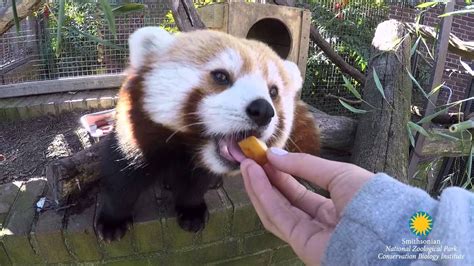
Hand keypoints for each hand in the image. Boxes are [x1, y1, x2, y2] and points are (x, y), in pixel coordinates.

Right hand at [240, 148, 373, 264]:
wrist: (387, 229)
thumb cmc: (370, 198)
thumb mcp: (338, 174)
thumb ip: (305, 166)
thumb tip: (274, 155)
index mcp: (334, 208)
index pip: (299, 192)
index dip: (281, 174)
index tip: (264, 157)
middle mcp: (320, 223)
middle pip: (285, 201)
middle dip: (266, 180)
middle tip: (250, 159)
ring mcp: (310, 236)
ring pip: (277, 210)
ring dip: (259, 187)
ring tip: (247, 165)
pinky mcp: (302, 244)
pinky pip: (278, 218)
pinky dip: (264, 196)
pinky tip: (254, 177)